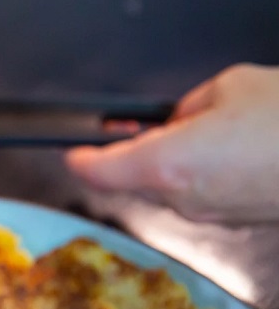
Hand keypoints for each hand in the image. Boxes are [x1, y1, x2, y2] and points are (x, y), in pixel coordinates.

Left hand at [65, 64, 278, 224]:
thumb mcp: (228, 88)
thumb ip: (188, 105)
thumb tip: (178, 117)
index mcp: (167, 163)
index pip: (100, 170)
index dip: (82, 158)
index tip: (73, 150)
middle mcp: (182, 197)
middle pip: (133, 178)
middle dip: (136, 150)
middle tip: (140, 125)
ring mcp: (209, 214)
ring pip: (169, 186)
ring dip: (174, 161)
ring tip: (208, 129)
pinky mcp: (235, 220)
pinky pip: (202, 194)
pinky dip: (203, 174)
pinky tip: (230, 150)